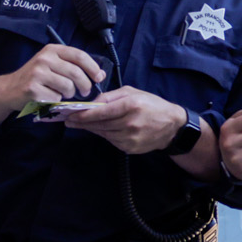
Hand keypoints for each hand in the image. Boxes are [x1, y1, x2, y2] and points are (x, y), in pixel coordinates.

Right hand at [5, 43, 105, 109]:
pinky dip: (56, 101)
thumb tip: (100, 75)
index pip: (79, 55)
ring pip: (67, 86)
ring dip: (69, 94)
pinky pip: (56, 97)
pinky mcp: (32, 89)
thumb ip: (73, 66)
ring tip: (63, 94)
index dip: (93, 67)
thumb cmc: (35, 78)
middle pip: (75, 73)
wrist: (9, 89)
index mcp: (51, 50)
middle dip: (85, 85)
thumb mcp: (52, 64)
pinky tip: (49, 98)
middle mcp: (44, 59)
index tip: (99, 78)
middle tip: (84, 92)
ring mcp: (37, 73)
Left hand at [58, 86, 190, 154]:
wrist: (172, 126)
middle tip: (69, 121)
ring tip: (81, 124)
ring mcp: (130, 137)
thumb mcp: (132, 92)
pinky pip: (111, 140)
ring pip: (103, 133)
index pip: (101, 112)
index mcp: (131, 105)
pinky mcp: (130, 148)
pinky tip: (102, 129)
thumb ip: (110, 96)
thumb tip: (91, 104)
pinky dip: (105, 134)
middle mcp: (130, 123)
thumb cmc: (151, 104)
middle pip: (99, 125)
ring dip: (92, 129)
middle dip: (82, 123)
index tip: (70, 115)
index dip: (83, 115)